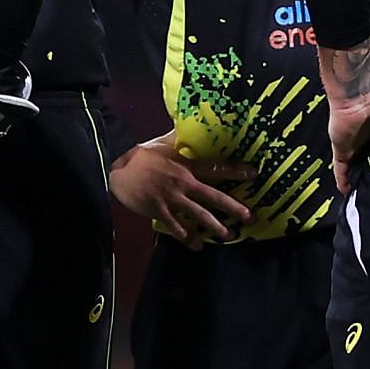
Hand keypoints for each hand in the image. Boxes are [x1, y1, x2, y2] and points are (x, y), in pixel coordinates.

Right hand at [107, 130, 254, 248]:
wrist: (116, 167)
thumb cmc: (141, 155)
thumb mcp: (162, 143)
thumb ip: (178, 138)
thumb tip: (187, 123)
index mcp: (186, 166)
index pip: (216, 168)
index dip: (235, 171)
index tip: (253, 174)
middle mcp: (183, 183)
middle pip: (213, 197)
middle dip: (233, 208)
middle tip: (250, 217)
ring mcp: (171, 199)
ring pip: (199, 215)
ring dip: (215, 227)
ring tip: (228, 235)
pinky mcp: (159, 211)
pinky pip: (176, 227)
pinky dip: (188, 237)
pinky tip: (197, 245)